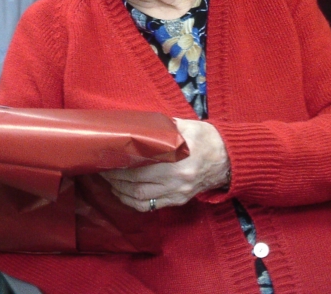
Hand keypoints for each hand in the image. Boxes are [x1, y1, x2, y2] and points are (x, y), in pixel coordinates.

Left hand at [100, 119, 229, 211]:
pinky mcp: (179, 201)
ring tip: (108, 182)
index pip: (140, 167)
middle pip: (136, 184)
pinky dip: (133, 202)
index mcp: (177, 161)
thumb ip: (161, 128)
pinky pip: (151, 206)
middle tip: (101, 169)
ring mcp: (178, 193)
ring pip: (141, 199)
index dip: (120, 165)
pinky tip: (123, 193)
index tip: (106, 159)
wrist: (229, 158)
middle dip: (115, 179)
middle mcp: (177, 181)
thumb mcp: (185, 126)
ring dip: (120, 192)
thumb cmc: (204, 138)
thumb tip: (135, 126)